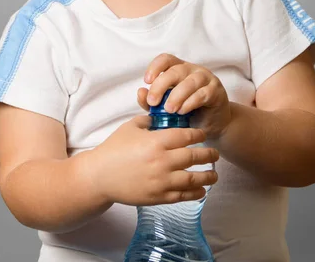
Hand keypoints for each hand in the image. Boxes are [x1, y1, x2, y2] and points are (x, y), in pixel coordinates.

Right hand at [92, 115, 218, 206]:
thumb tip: (163, 117)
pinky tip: (201, 190)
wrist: (100, 176)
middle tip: (215, 153)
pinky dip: (195, 193)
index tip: (203, 134)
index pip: (186, 136)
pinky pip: (182, 195)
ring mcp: (161, 181)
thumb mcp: (131, 126)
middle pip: (193, 157)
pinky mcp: (158, 197)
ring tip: (214, 174)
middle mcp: (162, 161)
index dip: (198, 135)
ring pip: (193, 179)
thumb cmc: (114, 148)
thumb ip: (150, 120)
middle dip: (208, 154)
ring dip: (207, 176)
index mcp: (156, 141)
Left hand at [138, 53, 231, 140]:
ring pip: (189, 82)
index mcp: (178, 69)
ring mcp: (206, 79)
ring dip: (176, 96)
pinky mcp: (216, 91)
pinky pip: (203, 93)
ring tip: (169, 109)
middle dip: (161, 85)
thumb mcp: (165, 107)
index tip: (146, 81)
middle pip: (175, 70)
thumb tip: (141, 92)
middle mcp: (192, 70)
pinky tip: (183, 112)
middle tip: (153, 102)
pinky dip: (190, 102)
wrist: (212, 124)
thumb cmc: (187, 112)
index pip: (166, 59)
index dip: (155, 67)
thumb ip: (152, 101)